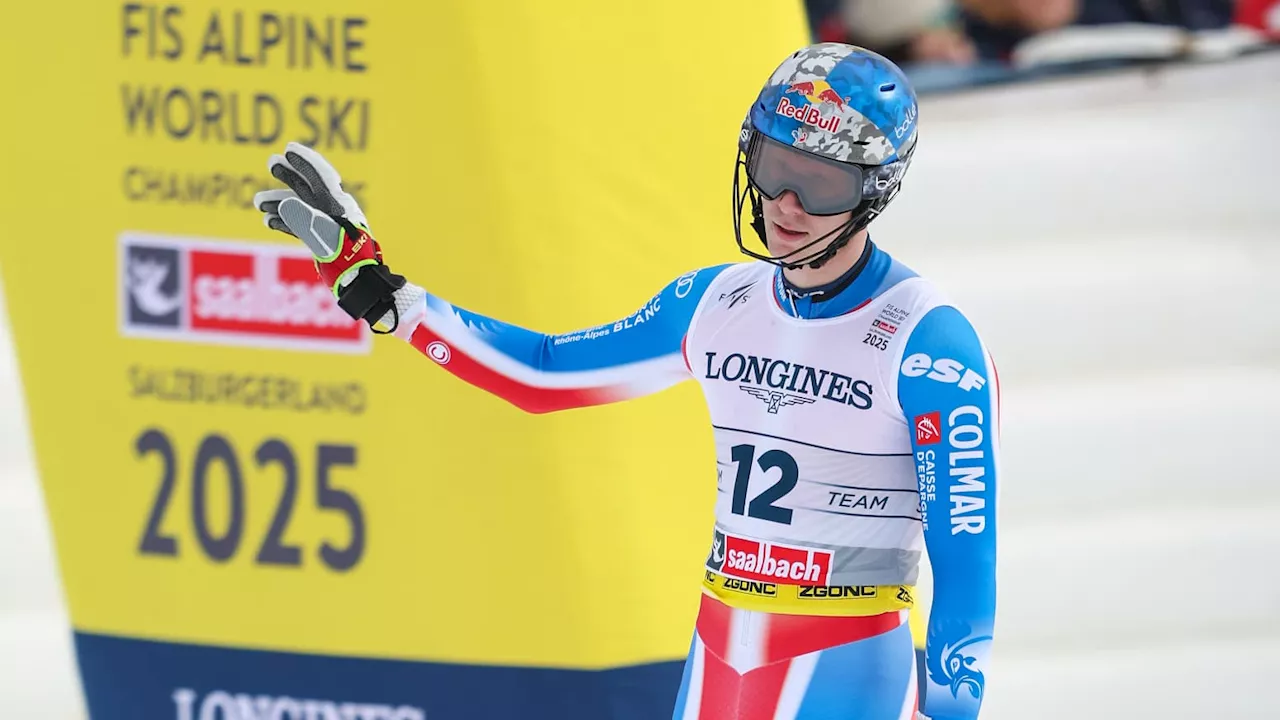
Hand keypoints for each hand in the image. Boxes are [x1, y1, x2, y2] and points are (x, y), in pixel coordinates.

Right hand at [253, 143, 404, 329]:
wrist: (361, 285)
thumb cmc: (347, 260)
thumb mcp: (325, 237)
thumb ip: (304, 219)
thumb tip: (284, 203)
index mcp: (340, 205)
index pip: (321, 176)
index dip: (305, 161)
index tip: (288, 149)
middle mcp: (335, 212)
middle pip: (309, 187)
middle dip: (290, 175)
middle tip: (272, 163)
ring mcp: (329, 226)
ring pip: (301, 207)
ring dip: (280, 203)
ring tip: (258, 202)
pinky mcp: (323, 242)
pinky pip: (301, 226)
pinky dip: (285, 222)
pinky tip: (268, 221)